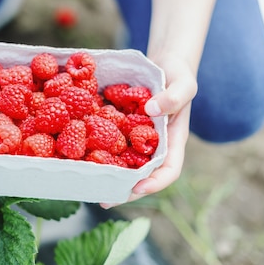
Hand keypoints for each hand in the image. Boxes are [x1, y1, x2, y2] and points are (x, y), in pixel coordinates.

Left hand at [101, 56, 197, 207]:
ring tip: (89, 186)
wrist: (165, 65)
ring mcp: (137, 138)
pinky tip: (80, 156)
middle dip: (125, 189)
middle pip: (143, 175)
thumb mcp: (183, 83)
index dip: (155, 182)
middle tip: (105, 199)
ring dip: (109, 175)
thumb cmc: (179, 75)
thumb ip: (173, 97)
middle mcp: (154, 145)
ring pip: (125, 163)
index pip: (169, 169)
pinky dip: (98, 151)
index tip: (138, 188)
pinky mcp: (123, 128)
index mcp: (173, 140)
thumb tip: (152, 110)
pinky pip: (111, 143)